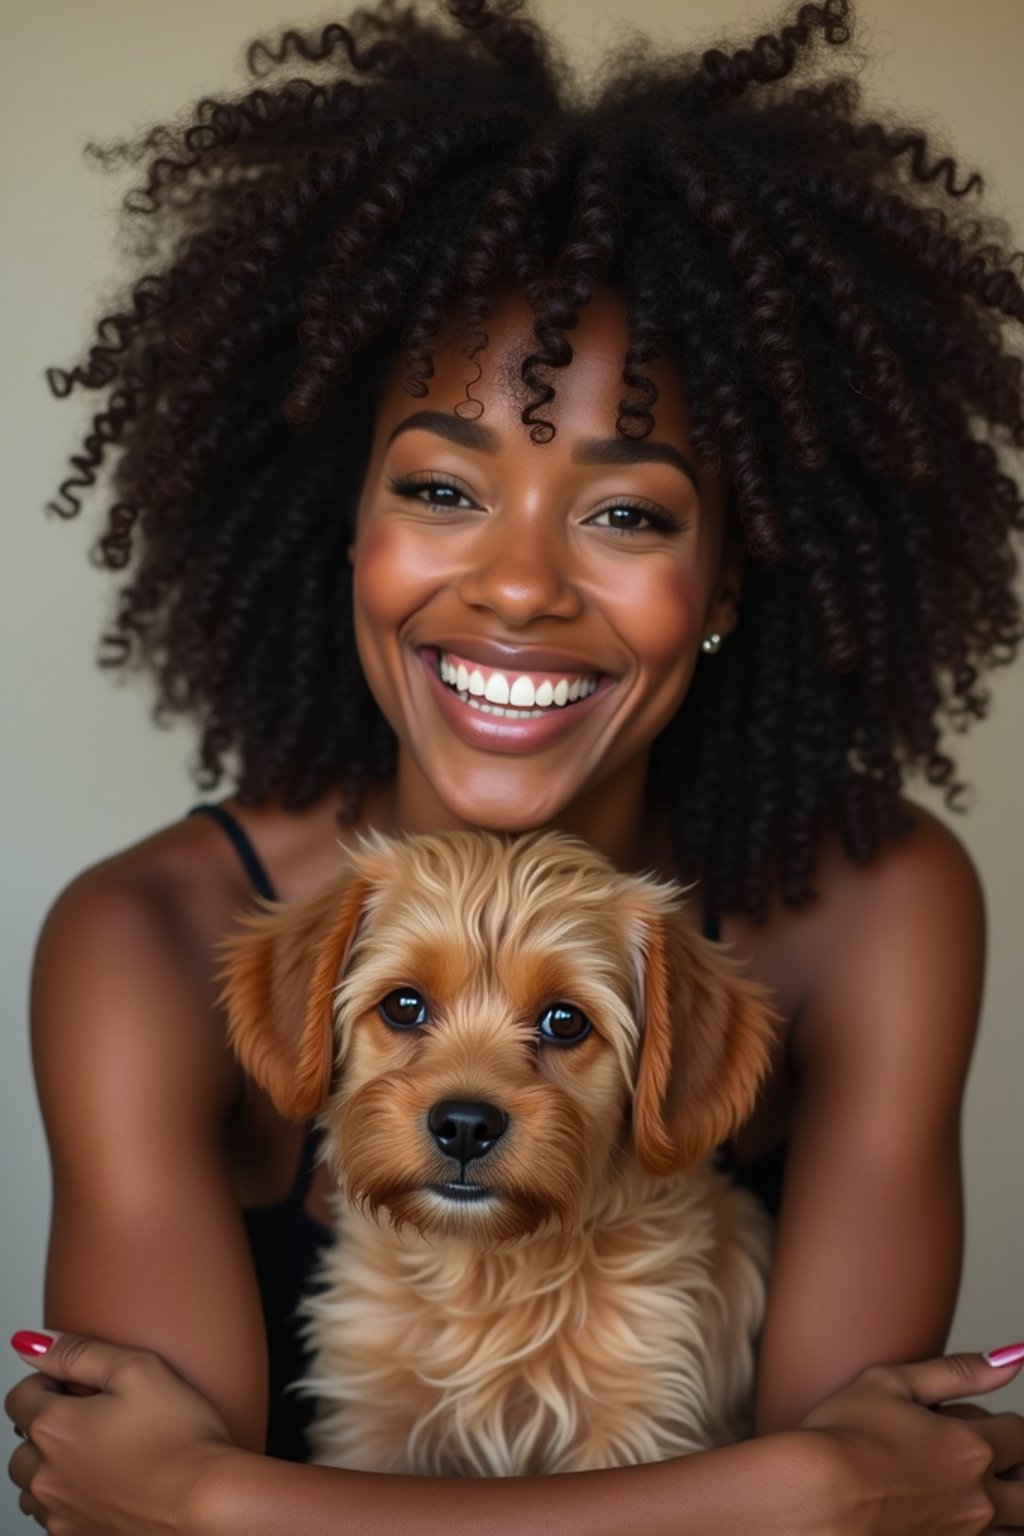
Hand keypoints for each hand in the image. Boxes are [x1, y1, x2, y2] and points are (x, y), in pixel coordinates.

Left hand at [5, 1332, 235, 1534]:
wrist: (205, 1504)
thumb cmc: (180, 1437)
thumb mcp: (138, 1369)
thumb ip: (79, 1353)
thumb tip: (32, 1344)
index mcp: (55, 1428)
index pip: (20, 1395)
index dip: (50, 1381)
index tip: (82, 1384)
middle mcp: (47, 1476)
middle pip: (23, 1444)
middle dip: (49, 1426)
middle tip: (98, 1418)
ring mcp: (61, 1513)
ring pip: (33, 1485)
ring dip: (53, 1466)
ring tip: (103, 1453)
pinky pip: (55, 1516)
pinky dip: (70, 1498)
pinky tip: (109, 1485)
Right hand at [801, 1348, 1023, 1532]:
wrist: (811, 1499)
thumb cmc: (841, 1436)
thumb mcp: (890, 1382)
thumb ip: (955, 1371)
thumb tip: (1011, 1358)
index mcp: (971, 1448)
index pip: (1020, 1434)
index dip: (1005, 1426)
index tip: (981, 1426)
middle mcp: (978, 1498)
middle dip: (1019, 1473)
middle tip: (993, 1465)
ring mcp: (962, 1535)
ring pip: (1017, 1528)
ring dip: (1007, 1511)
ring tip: (972, 1494)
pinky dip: (984, 1534)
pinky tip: (957, 1522)